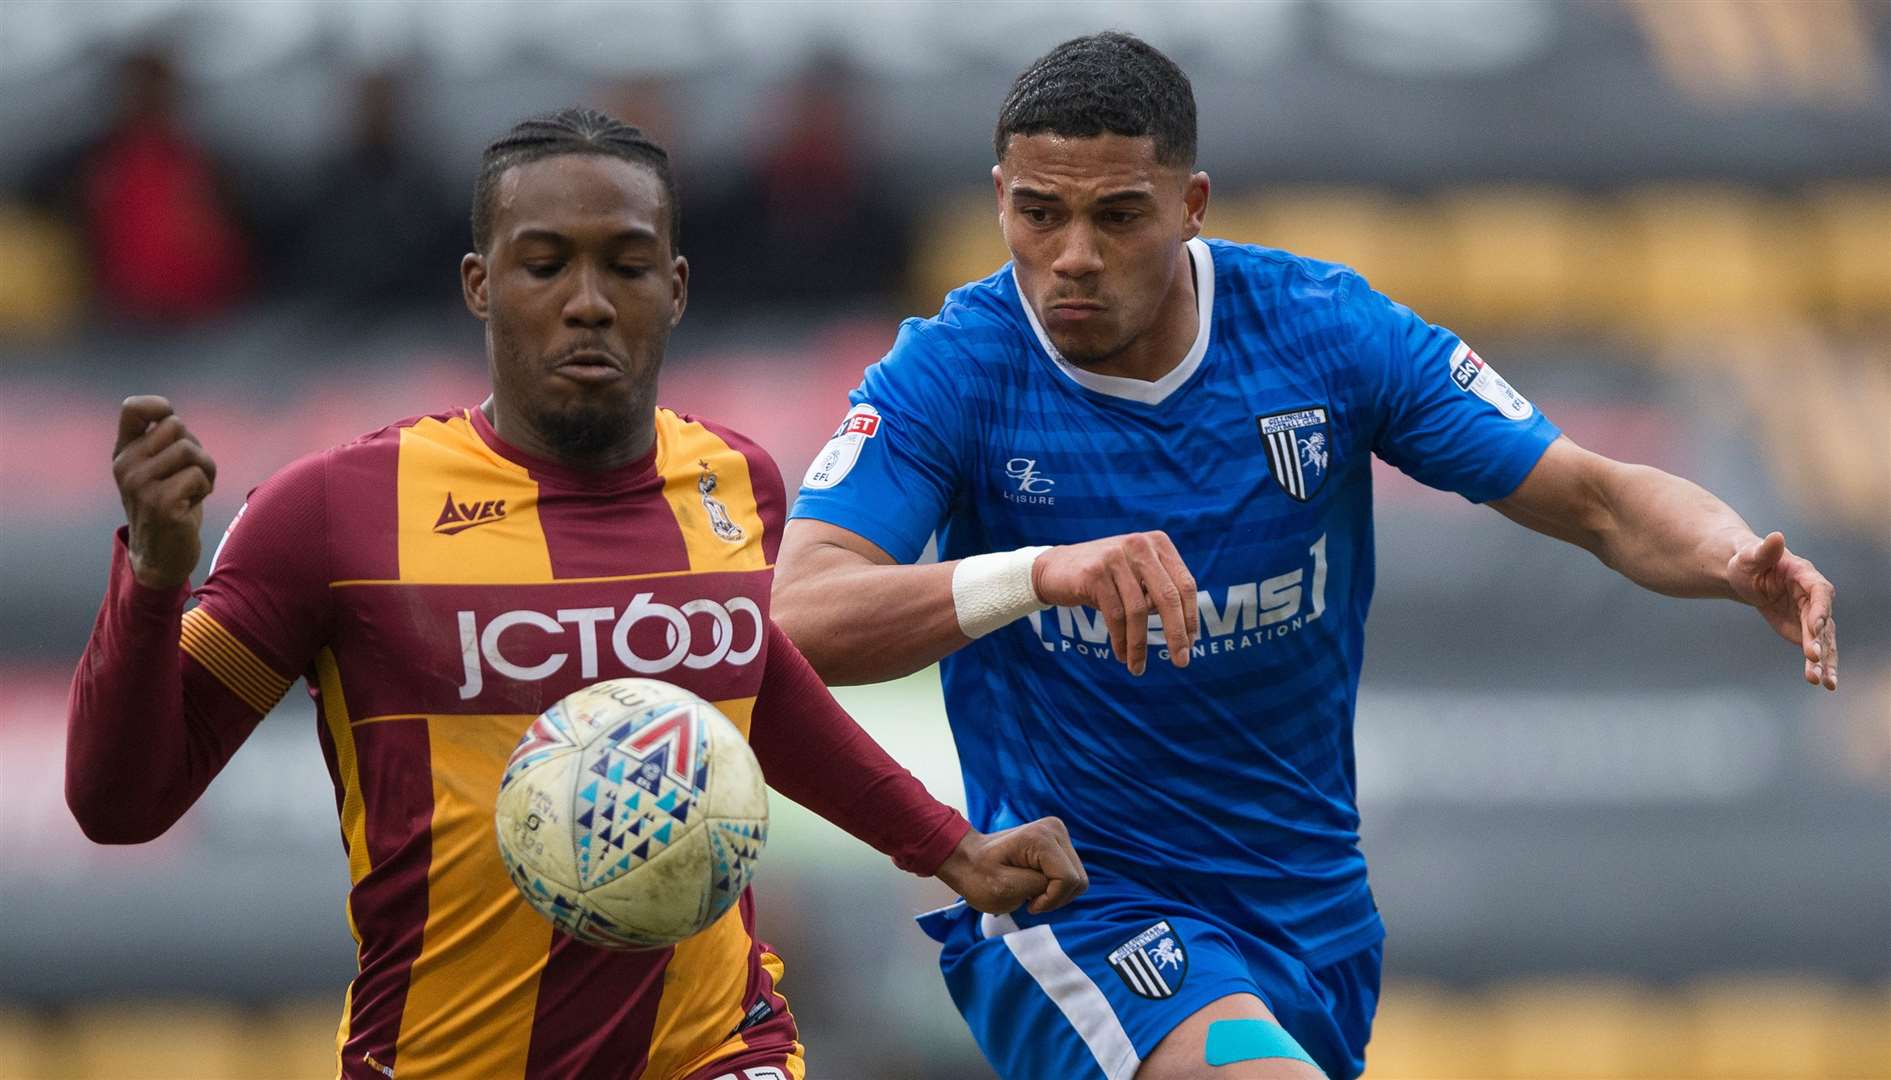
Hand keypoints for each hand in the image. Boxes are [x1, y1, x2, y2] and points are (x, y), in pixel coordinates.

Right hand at [112, 396, 216, 589]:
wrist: (161, 556)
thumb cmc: (170, 505)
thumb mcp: (159, 470)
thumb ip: (163, 442)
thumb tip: (170, 415)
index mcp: (124, 453)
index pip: (132, 408)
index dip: (160, 407)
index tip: (173, 425)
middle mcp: (126, 466)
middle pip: (176, 426)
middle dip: (195, 448)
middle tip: (191, 474)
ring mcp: (140, 485)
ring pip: (190, 450)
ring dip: (205, 470)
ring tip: (193, 490)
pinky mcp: (160, 503)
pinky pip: (197, 476)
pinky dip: (205, 488)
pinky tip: (191, 505)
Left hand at [933, 817, 1087, 914]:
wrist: (967, 859)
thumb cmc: (978, 877)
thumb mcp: (1005, 889)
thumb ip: (1039, 886)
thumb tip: (1064, 883)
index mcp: (1041, 838)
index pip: (1068, 880)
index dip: (1050, 900)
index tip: (1028, 903)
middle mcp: (1054, 829)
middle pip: (1078, 879)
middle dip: (1055, 896)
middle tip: (1029, 898)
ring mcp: (1057, 833)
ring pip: (1078, 878)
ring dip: (1056, 892)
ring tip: (1030, 890)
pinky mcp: (1058, 841)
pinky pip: (1071, 874)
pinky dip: (1056, 886)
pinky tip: (1035, 883)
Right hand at [1032, 531, 1198, 674]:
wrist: (1055, 568)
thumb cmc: (1104, 578)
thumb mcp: (1136, 577)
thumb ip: (1159, 593)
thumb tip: (1186, 634)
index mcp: (1158, 543)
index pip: (1185, 584)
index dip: (1190, 617)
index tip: (1190, 645)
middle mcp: (1139, 545)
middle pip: (1167, 597)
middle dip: (1176, 634)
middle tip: (1181, 661)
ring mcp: (1116, 557)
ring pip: (1138, 611)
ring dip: (1140, 645)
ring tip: (1138, 667)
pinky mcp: (1095, 573)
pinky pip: (1115, 615)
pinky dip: (1120, 640)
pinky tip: (1121, 654)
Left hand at [1727, 531, 1835, 690]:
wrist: (1746, 574)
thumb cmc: (1747, 560)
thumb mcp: (1749, 555)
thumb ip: (1764, 550)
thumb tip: (1776, 536)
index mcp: (1805, 576)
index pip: (1820, 592)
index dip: (1820, 609)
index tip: (1816, 626)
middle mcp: (1814, 597)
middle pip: (1824, 621)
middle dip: (1820, 641)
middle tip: (1813, 660)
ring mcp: (1811, 615)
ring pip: (1824, 640)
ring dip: (1824, 661)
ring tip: (1823, 682)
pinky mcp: (1805, 631)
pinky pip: (1815, 649)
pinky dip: (1818, 665)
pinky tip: (1820, 682)